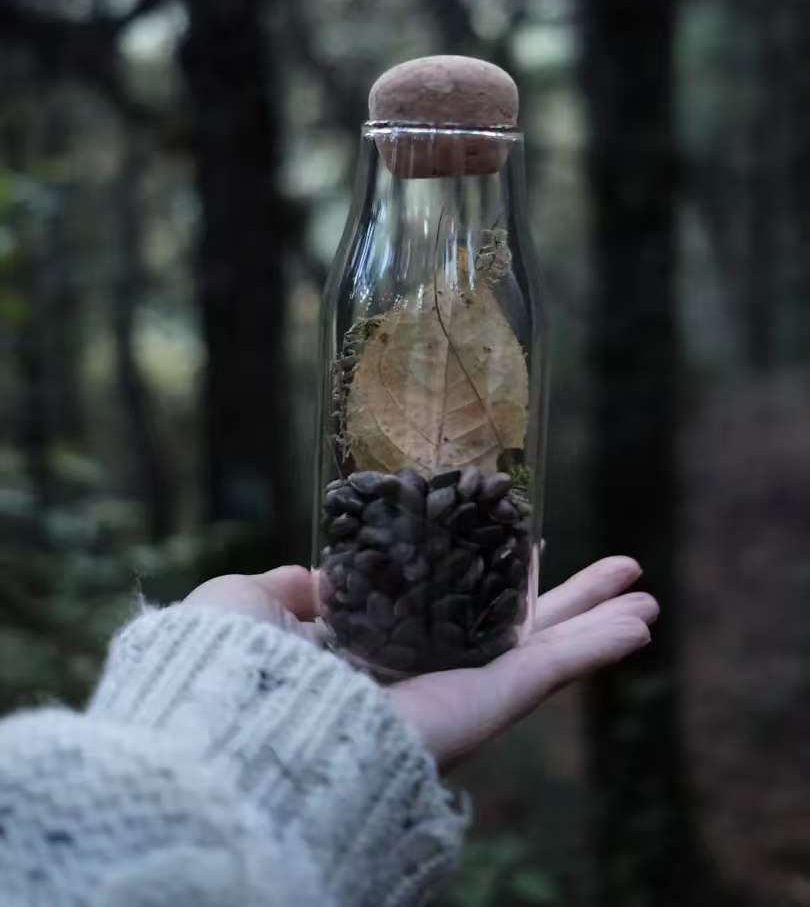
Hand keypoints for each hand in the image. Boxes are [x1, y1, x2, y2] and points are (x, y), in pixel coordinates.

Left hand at [184, 557, 656, 768]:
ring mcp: (461, 693)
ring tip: (648, 597)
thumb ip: (285, 589)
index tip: (519, 545)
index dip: (489, 578)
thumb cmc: (228, 669)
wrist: (241, 730)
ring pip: (546, 652)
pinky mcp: (482, 707)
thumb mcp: (247, 605)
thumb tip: (318, 582)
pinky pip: (551, 672)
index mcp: (375, 652)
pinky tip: (640, 624)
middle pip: (516, 630)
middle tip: (615, 572)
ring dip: (599, 625)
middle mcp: (426, 675)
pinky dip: (598, 649)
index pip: (446, 611)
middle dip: (567, 602)